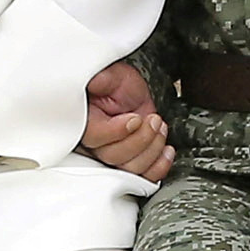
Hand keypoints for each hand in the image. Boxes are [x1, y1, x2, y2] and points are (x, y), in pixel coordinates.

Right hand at [81, 60, 172, 184]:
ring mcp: (114, 152)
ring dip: (152, 149)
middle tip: (152, 119)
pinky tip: (166, 150)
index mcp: (83, 122)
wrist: (126, 90)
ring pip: (130, 168)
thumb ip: (99, 80)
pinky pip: (143, 175)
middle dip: (140, 139)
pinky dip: (159, 167)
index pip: (94, 137)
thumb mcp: (108, 75)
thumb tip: (92, 81)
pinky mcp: (132, 158)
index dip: (117, 131)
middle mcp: (96, 142)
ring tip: (158, 127)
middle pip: (113, 157)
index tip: (134, 118)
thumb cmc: (114, 82)